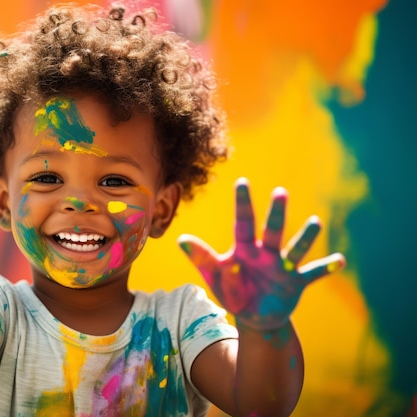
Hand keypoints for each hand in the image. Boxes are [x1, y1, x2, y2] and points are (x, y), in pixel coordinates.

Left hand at [178, 178, 344, 330]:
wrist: (254, 316)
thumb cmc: (233, 290)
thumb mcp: (215, 276)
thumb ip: (201, 257)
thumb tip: (179, 239)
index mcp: (245, 249)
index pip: (243, 223)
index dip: (242, 203)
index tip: (242, 181)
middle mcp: (266, 253)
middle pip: (272, 230)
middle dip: (276, 213)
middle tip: (280, 192)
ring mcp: (283, 267)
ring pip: (295, 249)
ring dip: (305, 238)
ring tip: (315, 222)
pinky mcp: (296, 283)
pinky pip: (313, 274)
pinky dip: (326, 268)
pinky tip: (340, 260)